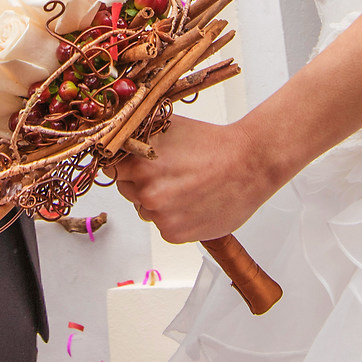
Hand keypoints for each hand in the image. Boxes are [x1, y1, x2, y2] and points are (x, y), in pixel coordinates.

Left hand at [107, 115, 278, 243]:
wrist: (249, 165)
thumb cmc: (213, 144)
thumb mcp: (169, 127)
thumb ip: (139, 134)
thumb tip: (118, 138)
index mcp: (139, 163)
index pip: (111, 168)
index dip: (125, 163)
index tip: (137, 163)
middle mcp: (145, 191)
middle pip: (127, 189)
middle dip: (142, 182)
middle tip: (170, 173)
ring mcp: (159, 215)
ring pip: (145, 209)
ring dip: (158, 202)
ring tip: (186, 187)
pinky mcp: (174, 234)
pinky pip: (163, 226)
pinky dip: (175, 217)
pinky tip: (193, 202)